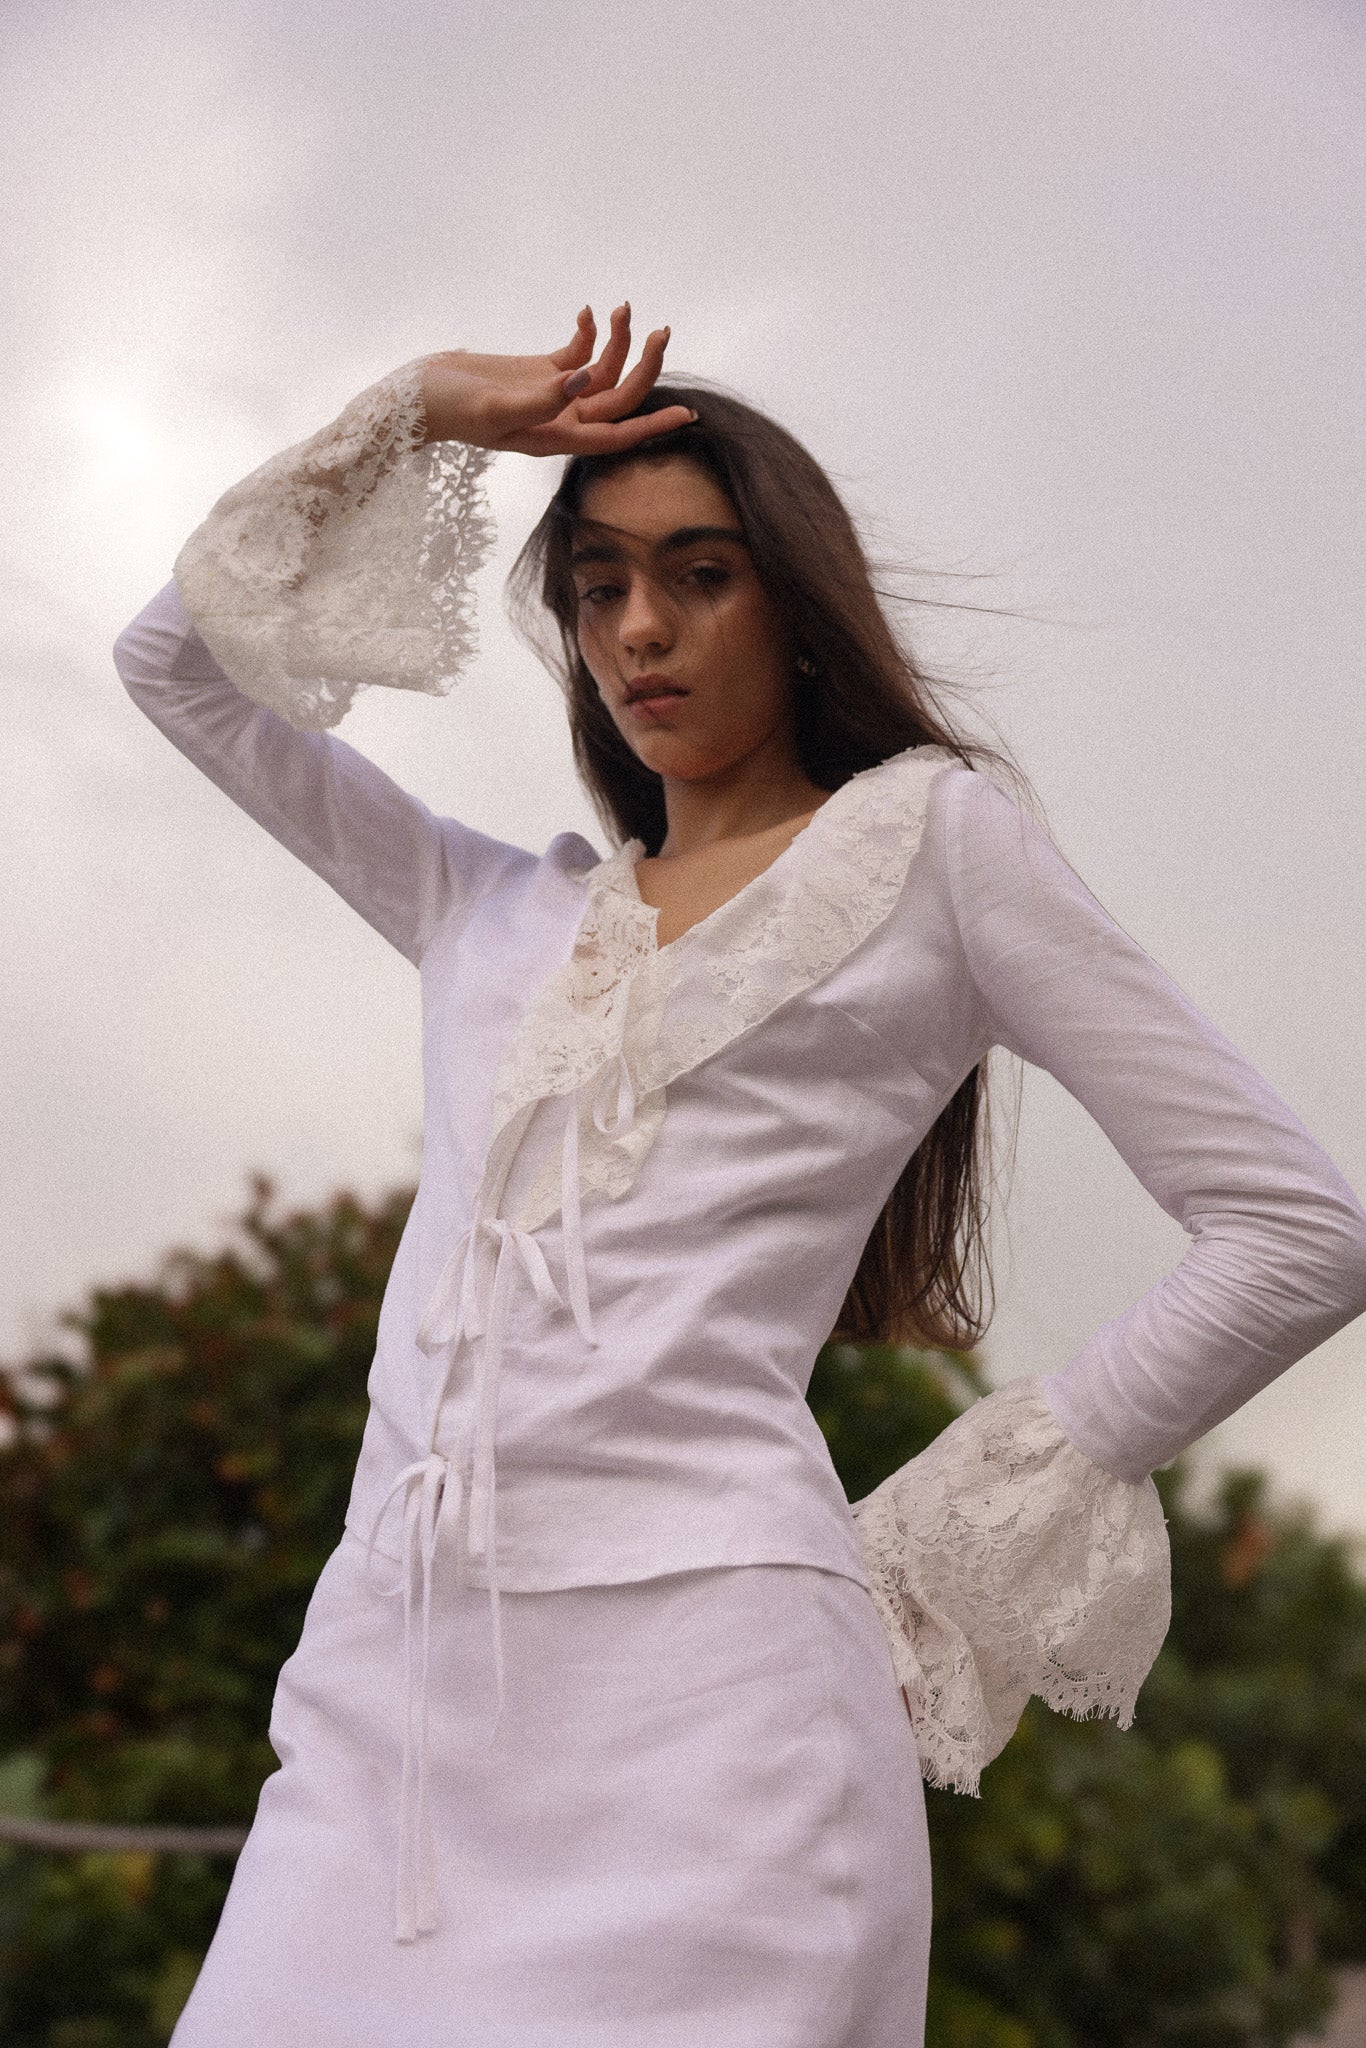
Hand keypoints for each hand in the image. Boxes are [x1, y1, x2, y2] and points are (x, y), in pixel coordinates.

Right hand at [419, 304, 694, 455]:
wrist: (416, 394)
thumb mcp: (495, 405)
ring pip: (603, 371)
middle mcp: (562, 419)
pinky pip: (579, 353)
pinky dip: (589, 332)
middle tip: (660, 331)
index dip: (652, 426)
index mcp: (556, 437)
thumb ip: (542, 398)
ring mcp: (553, 395)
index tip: (687, 414)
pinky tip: (588, 313)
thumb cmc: (450, 408)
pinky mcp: (540, 371)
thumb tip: (584, 380)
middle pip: (619, 397)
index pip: (616, 436)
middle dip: (645, 366)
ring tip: (623, 308)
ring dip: (619, 341)